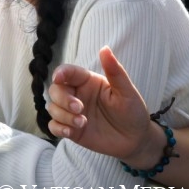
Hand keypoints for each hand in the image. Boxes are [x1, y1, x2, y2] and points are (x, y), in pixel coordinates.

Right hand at [47, 47, 157, 164]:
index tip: (58, 78)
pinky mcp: (71, 129)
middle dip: (63, 99)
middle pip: (55, 90)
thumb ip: (114, 71)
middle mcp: (76, 95)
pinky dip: (58, 128)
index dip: (60, 73)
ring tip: (82, 123)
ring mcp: (72, 113)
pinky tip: (69, 132)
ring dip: (63, 115)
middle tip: (79, 108)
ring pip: (53, 108)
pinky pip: (54, 126)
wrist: (136, 140)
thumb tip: (105, 48)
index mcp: (87, 81)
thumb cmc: (132, 111)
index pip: (67, 72)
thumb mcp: (126, 91)